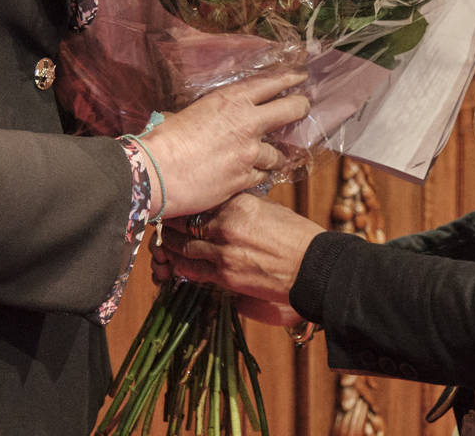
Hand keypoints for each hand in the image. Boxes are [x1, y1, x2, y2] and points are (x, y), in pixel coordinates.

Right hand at [139, 71, 310, 216]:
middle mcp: (247, 122)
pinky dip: (258, 175)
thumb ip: (216, 112)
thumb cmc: (164, 139)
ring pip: (279, 153)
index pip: (272, 83)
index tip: (300, 78)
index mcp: (231, 99)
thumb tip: (220, 117)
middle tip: (302, 109)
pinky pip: (263, 176)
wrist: (155, 172)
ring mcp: (250, 152)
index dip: (290, 79)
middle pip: (292, 109)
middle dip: (300, 108)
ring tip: (267, 156)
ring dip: (273, 155)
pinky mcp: (245, 178)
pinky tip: (251, 174)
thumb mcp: (193, 112)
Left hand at [157, 192, 323, 311]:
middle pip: (186, 221)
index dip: (186, 201)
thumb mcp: (270, 211)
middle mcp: (227, 225)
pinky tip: (175, 263)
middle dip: (171, 222)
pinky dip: (181, 265)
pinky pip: (193, 270)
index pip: (202, 199)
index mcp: (240, 204)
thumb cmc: (298, 237)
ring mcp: (224, 252)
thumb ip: (243, 208)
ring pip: (183, 246)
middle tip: (160, 220)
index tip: (177, 201)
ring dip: (170, 245)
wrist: (314, 268)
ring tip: (162, 243)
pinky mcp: (226, 276)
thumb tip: (224, 210)